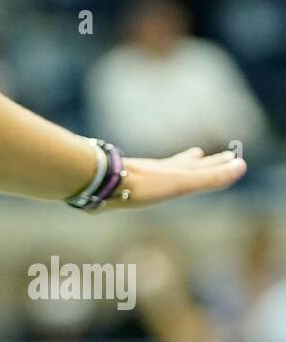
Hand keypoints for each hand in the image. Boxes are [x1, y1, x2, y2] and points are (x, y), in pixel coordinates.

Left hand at [107, 146, 245, 208]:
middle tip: (214, 154)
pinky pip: (149, 181)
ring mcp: (143, 177)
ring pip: (168, 169)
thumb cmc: (143, 185)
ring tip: (190, 159)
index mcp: (175, 171)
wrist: (101, 183)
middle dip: (204, 162)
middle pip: (187, 165)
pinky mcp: (126, 187)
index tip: (232, 156)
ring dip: (182, 165)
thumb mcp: (182, 182)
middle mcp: (161, 171)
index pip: (203, 167)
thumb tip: (240, 166)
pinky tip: (153, 180)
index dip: (218, 164)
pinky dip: (158, 178)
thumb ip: (210, 177)